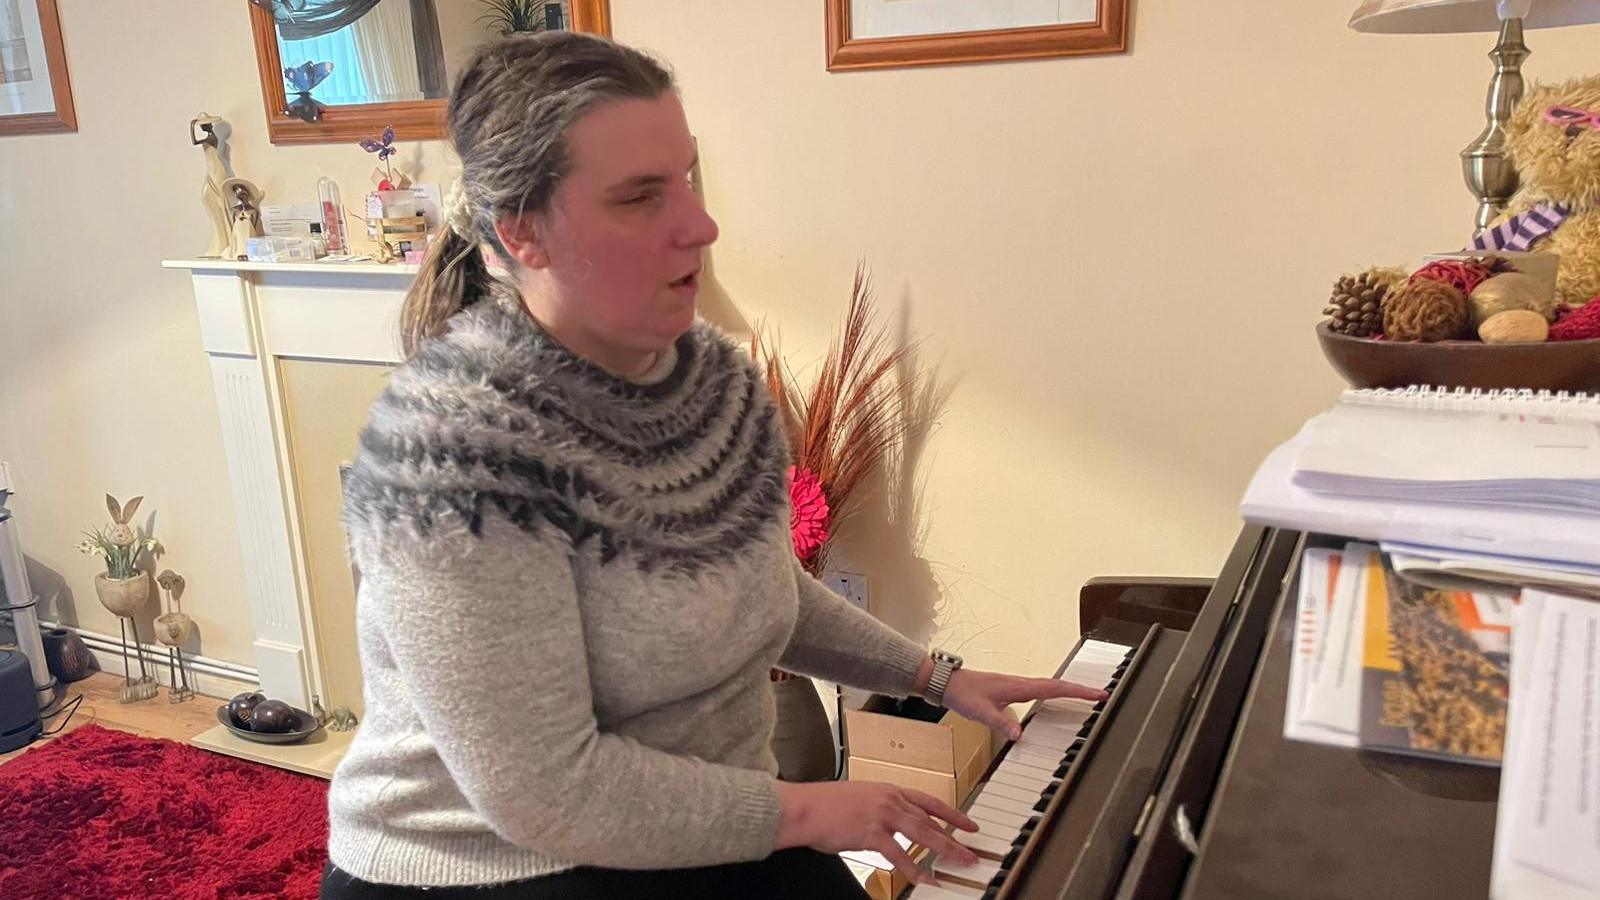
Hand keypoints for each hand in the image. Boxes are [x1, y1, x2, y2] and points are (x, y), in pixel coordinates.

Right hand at [774, 780, 978, 886]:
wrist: (804, 808)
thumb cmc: (825, 806)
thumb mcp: (860, 798)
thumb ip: (880, 809)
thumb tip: (893, 826)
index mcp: (888, 790)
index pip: (929, 801)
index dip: (952, 813)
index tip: (968, 824)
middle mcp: (889, 799)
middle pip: (931, 820)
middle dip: (955, 837)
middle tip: (971, 851)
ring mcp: (881, 814)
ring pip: (923, 833)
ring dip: (945, 849)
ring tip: (959, 862)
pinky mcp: (871, 832)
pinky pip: (898, 854)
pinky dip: (913, 869)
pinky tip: (923, 879)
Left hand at [942, 668, 1108, 740]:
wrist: (947, 682)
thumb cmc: (963, 694)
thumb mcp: (980, 712)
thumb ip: (1000, 722)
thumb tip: (1019, 735)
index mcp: (1019, 687)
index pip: (1055, 688)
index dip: (1078, 691)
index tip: (1099, 693)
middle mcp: (1021, 684)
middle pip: (1058, 685)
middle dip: (1081, 689)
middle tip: (1103, 695)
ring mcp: (1018, 686)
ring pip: (1050, 686)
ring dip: (1070, 689)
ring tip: (1088, 696)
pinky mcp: (1013, 690)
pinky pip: (1040, 690)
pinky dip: (1055, 692)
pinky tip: (1057, 698)